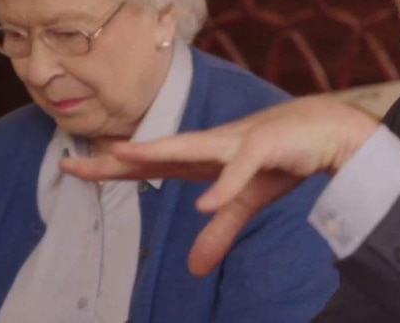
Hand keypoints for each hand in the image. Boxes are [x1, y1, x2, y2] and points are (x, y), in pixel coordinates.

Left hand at [61, 96, 377, 274]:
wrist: (329, 130)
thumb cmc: (284, 156)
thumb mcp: (248, 201)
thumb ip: (220, 231)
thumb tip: (193, 269)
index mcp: (205, 159)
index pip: (152, 164)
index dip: (114, 168)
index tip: (76, 166)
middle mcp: (213, 146)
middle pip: (158, 152)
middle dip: (115, 159)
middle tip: (71, 164)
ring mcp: (238, 142)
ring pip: (192, 147)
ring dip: (158, 152)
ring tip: (121, 156)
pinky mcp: (266, 146)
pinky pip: (242, 168)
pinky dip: (225, 185)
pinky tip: (205, 203)